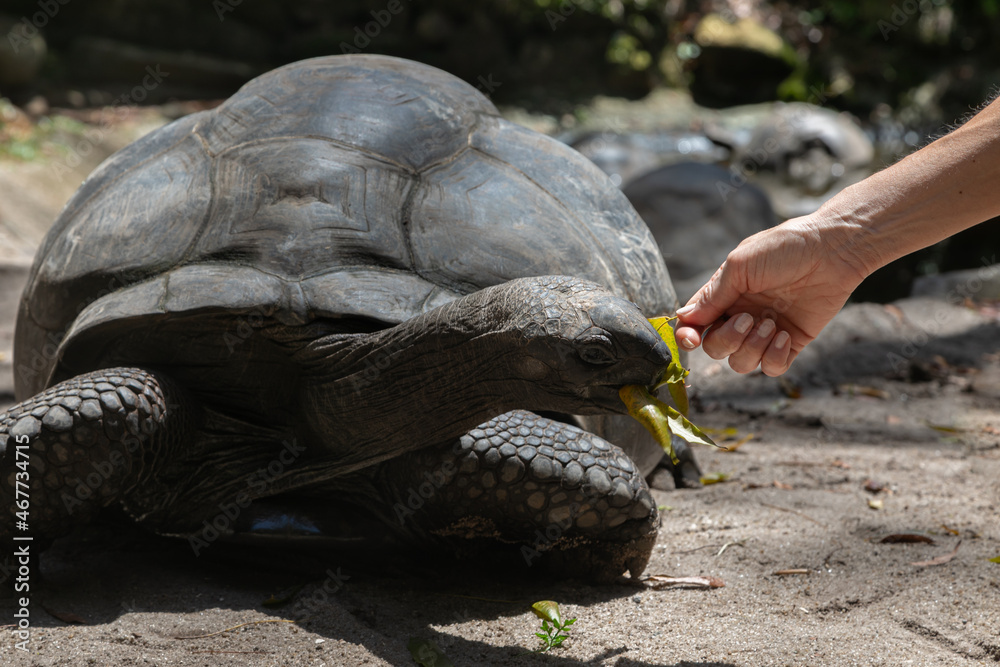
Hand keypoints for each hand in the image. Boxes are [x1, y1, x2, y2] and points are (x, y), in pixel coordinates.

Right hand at [675, 216, 867, 375]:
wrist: (833, 251)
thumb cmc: (784, 248)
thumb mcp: (740, 265)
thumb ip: (712, 295)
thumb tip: (683, 318)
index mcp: (724, 296)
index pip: (695, 323)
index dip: (687, 335)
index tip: (691, 338)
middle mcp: (741, 316)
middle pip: (716, 348)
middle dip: (727, 340)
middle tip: (748, 318)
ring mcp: (765, 331)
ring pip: (741, 363)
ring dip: (752, 348)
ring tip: (772, 325)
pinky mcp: (791, 343)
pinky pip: (771, 368)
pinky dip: (774, 357)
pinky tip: (785, 336)